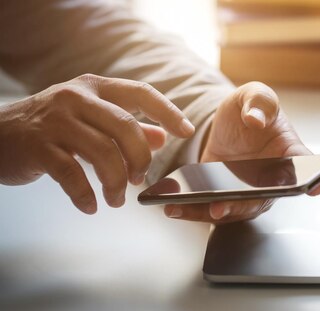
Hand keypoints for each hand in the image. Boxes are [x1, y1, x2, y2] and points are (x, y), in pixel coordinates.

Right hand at [0, 74, 194, 213]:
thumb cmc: (49, 127)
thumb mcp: (89, 118)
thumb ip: (127, 126)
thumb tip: (163, 138)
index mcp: (94, 87)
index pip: (141, 92)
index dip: (168, 112)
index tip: (187, 132)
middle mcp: (76, 98)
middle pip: (126, 127)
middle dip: (141, 158)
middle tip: (141, 180)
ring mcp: (55, 121)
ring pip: (103, 152)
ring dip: (117, 182)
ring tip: (116, 198)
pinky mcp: (37, 147)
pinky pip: (72, 174)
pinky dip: (86, 195)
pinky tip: (91, 205)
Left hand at [163, 82, 319, 223]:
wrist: (229, 125)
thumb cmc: (251, 111)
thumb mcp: (255, 95)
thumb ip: (259, 101)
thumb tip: (256, 119)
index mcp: (288, 152)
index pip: (307, 167)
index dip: (313, 179)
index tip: (313, 187)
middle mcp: (272, 179)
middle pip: (263, 199)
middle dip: (242, 205)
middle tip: (221, 208)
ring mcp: (249, 192)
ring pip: (235, 210)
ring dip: (209, 214)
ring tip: (183, 209)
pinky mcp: (226, 197)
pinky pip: (212, 210)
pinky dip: (193, 212)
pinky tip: (172, 206)